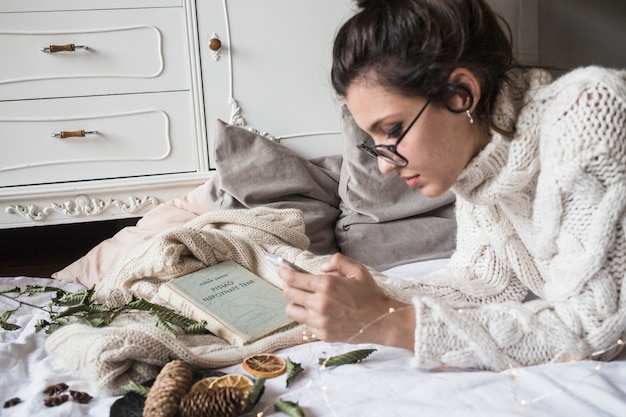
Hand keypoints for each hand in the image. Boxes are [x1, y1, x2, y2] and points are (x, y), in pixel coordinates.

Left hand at [279, 253, 414, 349]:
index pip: (294, 280)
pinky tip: (319, 313)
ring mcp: (320, 322)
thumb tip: (322, 267)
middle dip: (288, 287)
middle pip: (288, 294)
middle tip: (295, 284)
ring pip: (292, 311)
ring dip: (295, 303)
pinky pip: (304, 324)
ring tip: (306, 300)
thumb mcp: (357, 270)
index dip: (284, 273)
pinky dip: (307, 317)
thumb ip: (338, 261)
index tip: (282, 270)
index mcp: (327, 286)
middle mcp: (320, 304)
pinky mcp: (322, 334)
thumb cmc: (370, 295)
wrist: (381, 322)